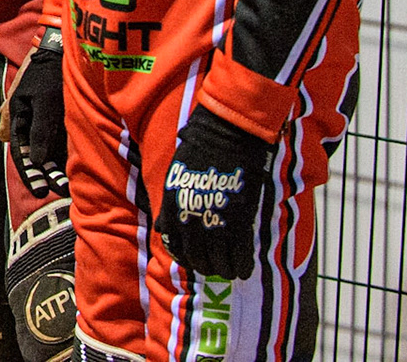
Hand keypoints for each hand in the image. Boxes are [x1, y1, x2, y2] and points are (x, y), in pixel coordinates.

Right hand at [4, 30, 68, 196]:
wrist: (60, 50)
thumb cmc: (49, 73)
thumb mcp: (43, 102)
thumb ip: (40, 131)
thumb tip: (38, 161)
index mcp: (17, 117)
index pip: (22, 153)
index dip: (30, 174)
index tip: (40, 192)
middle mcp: (28, 122)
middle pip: (34, 155)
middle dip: (46, 174)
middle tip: (59, 190)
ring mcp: (41, 120)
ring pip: (46, 150)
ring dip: (56, 167)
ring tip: (68, 184)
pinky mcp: (55, 118)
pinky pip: (57, 141)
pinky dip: (63, 154)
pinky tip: (74, 166)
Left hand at [153, 105, 276, 278]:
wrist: (224, 136)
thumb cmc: (199, 150)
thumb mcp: (175, 179)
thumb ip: (171, 205)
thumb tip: (163, 227)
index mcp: (173, 209)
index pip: (174, 247)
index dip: (185, 257)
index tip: (194, 259)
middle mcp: (190, 220)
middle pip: (197, 259)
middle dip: (206, 265)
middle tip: (215, 266)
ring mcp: (215, 224)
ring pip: (218, 263)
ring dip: (223, 269)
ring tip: (230, 269)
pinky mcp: (239, 224)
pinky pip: (239, 257)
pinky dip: (241, 266)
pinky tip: (243, 269)